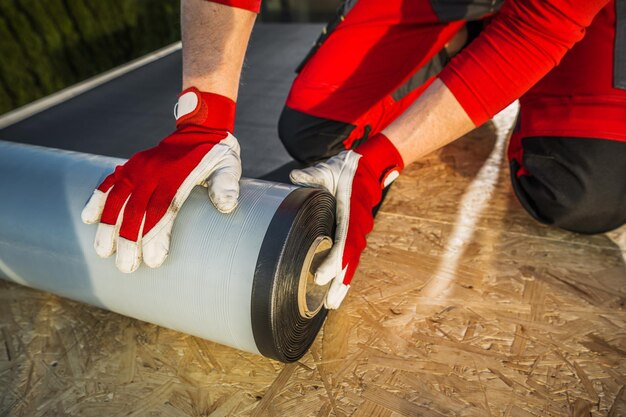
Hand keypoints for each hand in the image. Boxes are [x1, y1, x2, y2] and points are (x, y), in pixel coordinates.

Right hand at [81, 87, 241, 272]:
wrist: (201, 127)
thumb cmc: (217, 154)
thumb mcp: (229, 166)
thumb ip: (226, 184)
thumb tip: (226, 206)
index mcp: (178, 175)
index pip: (162, 208)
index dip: (155, 235)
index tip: (152, 261)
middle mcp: (155, 171)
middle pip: (137, 209)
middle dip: (128, 240)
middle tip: (126, 267)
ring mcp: (140, 167)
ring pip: (118, 197)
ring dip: (108, 225)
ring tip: (102, 252)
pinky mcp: (132, 165)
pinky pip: (110, 181)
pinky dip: (98, 198)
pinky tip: (88, 218)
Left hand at [290, 133, 403, 307]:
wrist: (368, 166)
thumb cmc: (347, 169)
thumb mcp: (328, 169)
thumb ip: (312, 175)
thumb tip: (294, 177)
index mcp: (351, 213)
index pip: (343, 242)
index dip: (334, 262)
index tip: (321, 277)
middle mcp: (357, 227)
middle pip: (350, 261)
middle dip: (340, 283)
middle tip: (330, 304)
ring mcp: (358, 232)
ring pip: (352, 263)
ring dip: (344, 284)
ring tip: (334, 304)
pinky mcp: (355, 233)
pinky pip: (351, 257)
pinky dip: (346, 274)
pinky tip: (338, 289)